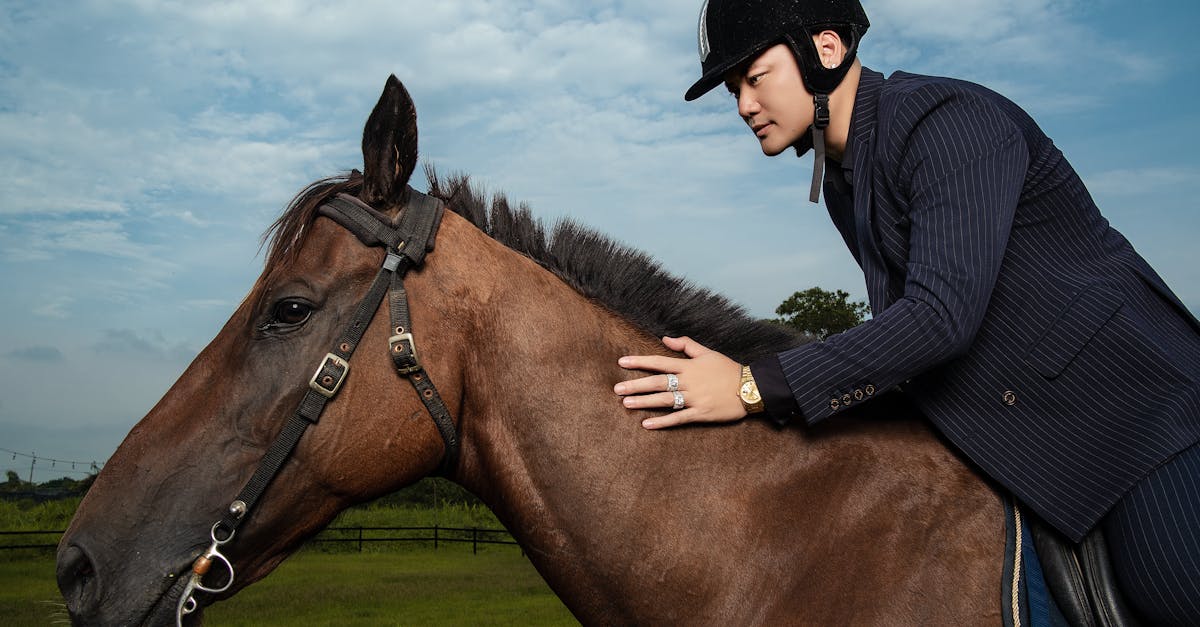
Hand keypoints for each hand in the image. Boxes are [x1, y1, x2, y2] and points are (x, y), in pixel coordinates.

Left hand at [614, 336, 745, 428]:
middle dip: (635, 385)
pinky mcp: (700, 414)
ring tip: (626, 403)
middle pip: (657, 382)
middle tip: (617, 388)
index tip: (622, 362)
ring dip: (644, 402)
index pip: (659, 362)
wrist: (751, 388)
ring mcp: (694, 398)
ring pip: (664, 400)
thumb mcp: (708, 353)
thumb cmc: (728, 370)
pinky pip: (678, 419)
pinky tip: (647, 424)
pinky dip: (662, 421)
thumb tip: (666, 338)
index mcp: (689, 366)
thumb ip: (686, 345)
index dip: (640, 362)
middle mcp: (689, 382)